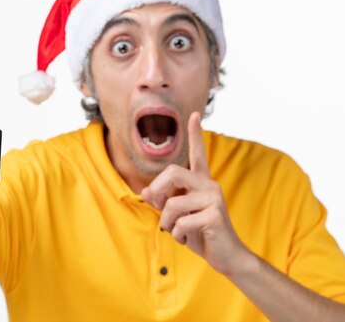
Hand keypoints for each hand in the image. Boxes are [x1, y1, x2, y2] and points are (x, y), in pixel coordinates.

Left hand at [141, 112, 249, 275]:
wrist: (227, 257)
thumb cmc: (200, 234)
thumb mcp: (177, 216)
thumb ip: (163, 201)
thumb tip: (145, 190)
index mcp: (201, 183)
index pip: (198, 154)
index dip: (195, 135)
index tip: (194, 114)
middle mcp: (209, 185)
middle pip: (173, 172)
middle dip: (157, 191)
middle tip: (157, 207)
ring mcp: (213, 199)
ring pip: (172, 204)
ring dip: (166, 223)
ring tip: (176, 231)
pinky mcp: (214, 215)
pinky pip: (180, 223)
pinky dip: (177, 235)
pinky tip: (188, 239)